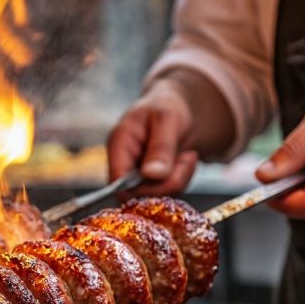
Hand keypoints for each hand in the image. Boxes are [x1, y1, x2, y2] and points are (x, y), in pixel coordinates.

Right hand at [107, 77, 199, 196]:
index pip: (117, 181)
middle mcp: (123, 164)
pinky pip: (165, 194)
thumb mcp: (167, 120)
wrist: (176, 107)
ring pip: (155, 197)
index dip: (140, 187)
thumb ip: (160, 148)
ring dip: (178, 179)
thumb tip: (152, 176)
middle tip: (187, 158)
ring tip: (187, 155)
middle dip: (168, 181)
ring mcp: (136, 176)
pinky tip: (185, 160)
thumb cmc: (166, 106)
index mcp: (119, 145)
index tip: (166, 174)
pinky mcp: (149, 183)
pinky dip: (181, 180)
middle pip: (137, 194)